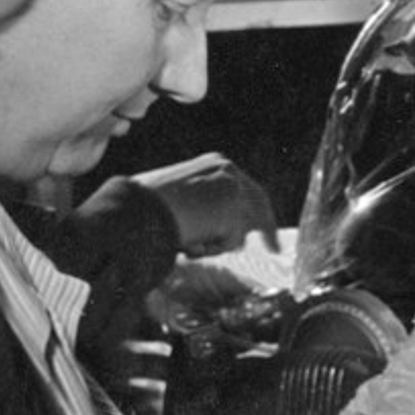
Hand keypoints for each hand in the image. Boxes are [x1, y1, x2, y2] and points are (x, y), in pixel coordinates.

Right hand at [116, 153, 278, 254]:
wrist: (140, 206)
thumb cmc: (146, 202)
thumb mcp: (178, 193)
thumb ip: (202, 201)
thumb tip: (212, 224)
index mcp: (217, 164)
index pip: (247, 189)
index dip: (256, 211)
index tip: (265, 227)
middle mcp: (231, 173)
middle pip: (260, 207)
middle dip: (267, 230)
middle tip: (274, 249)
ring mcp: (234, 191)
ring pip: (240, 229)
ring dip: (218, 244)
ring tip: (189, 242)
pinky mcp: (233, 212)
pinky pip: (230, 243)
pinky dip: (211, 249)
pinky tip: (190, 243)